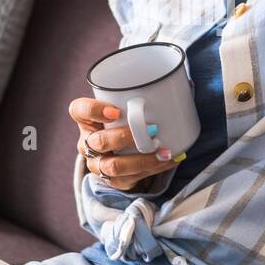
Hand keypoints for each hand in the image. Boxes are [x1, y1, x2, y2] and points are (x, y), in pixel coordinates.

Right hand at [68, 97, 182, 191]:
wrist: (122, 148)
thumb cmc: (126, 119)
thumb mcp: (126, 105)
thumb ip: (144, 93)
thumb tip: (186, 84)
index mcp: (85, 118)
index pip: (79, 110)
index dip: (94, 110)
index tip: (116, 111)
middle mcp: (87, 142)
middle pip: (98, 142)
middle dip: (125, 137)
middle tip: (151, 129)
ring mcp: (98, 164)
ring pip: (113, 166)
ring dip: (142, 159)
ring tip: (164, 152)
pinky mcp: (112, 180)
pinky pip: (130, 179)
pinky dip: (153, 170)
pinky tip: (169, 160)